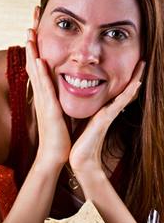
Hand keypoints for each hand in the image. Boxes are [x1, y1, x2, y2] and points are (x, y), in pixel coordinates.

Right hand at [25, 27, 70, 166]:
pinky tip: (39, 60)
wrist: (55, 156)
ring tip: (29, 33)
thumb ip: (58, 99)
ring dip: (32, 52)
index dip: (36, 46)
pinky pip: (44, 88)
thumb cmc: (59, 137)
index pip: (39, 65)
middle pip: (33, 61)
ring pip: (36, 71)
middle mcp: (41, 95)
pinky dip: (41, 74)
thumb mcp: (59, 112)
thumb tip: (63, 89)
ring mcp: (43, 101)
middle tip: (31, 19)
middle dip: (32, 40)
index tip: (36, 27)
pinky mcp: (49, 109)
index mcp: (44, 94)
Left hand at [69, 60, 144, 174]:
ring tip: (142, 67)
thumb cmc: (80, 144)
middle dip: (135, 77)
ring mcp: (108, 116)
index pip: (116, 94)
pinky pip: (118, 104)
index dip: (125, 81)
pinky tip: (135, 85)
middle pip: (125, 92)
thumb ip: (88, 116)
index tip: (131, 68)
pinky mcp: (105, 120)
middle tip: (143, 62)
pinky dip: (127, 94)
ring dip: (134, 81)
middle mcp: (108, 113)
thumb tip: (85, 107)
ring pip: (125, 96)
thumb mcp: (84, 124)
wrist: (80, 160)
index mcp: (102, 112)